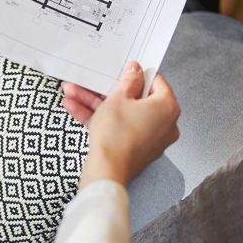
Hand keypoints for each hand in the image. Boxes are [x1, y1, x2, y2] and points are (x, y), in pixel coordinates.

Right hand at [64, 62, 180, 187]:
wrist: (106, 171)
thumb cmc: (116, 136)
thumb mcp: (118, 98)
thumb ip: (129, 81)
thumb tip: (136, 72)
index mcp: (167, 108)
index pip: (157, 83)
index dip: (138, 75)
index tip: (125, 72)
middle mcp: (164, 125)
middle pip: (136, 100)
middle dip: (109, 91)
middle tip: (96, 84)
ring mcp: (150, 139)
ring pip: (123, 115)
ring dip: (97, 104)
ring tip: (76, 94)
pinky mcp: (136, 150)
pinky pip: (119, 129)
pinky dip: (101, 120)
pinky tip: (77, 110)